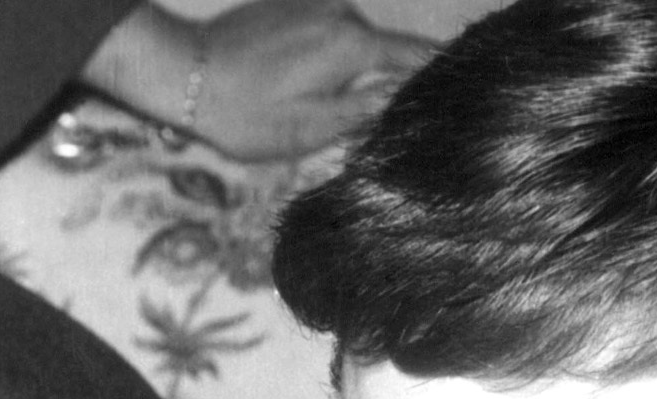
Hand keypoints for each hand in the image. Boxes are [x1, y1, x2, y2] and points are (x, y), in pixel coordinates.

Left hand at [89, 4, 435, 162]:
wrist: (185, 75)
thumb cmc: (248, 114)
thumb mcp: (315, 128)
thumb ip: (370, 111)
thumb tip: (413, 100)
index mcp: (352, 45)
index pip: (417, 57)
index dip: (445, 75)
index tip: (471, 92)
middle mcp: (341, 12)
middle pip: (389, 51)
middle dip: (397, 83)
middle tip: (402, 125)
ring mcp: (317, 3)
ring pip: (359, 44)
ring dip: (362, 74)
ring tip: (350, 110)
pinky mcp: (295, 5)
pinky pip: (333, 34)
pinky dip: (337, 59)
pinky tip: (319, 86)